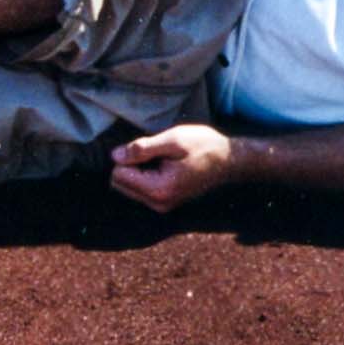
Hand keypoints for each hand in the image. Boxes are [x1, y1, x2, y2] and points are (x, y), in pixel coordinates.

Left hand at [109, 124, 235, 212]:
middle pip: (119, 183)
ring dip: (139, 170)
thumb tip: (115, 156)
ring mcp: (161, 205)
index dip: (130, 156)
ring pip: (128, 186)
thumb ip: (142, 149)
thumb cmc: (203, 146)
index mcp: (158, 189)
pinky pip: (140, 189)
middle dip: (131, 165)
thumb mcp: (173, 139)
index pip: (118, 174)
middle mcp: (158, 203)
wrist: (229, 161)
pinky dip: (146, 176)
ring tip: (164, 160)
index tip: (152, 149)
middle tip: (157, 154)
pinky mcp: (164, 202)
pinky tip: (166, 167)